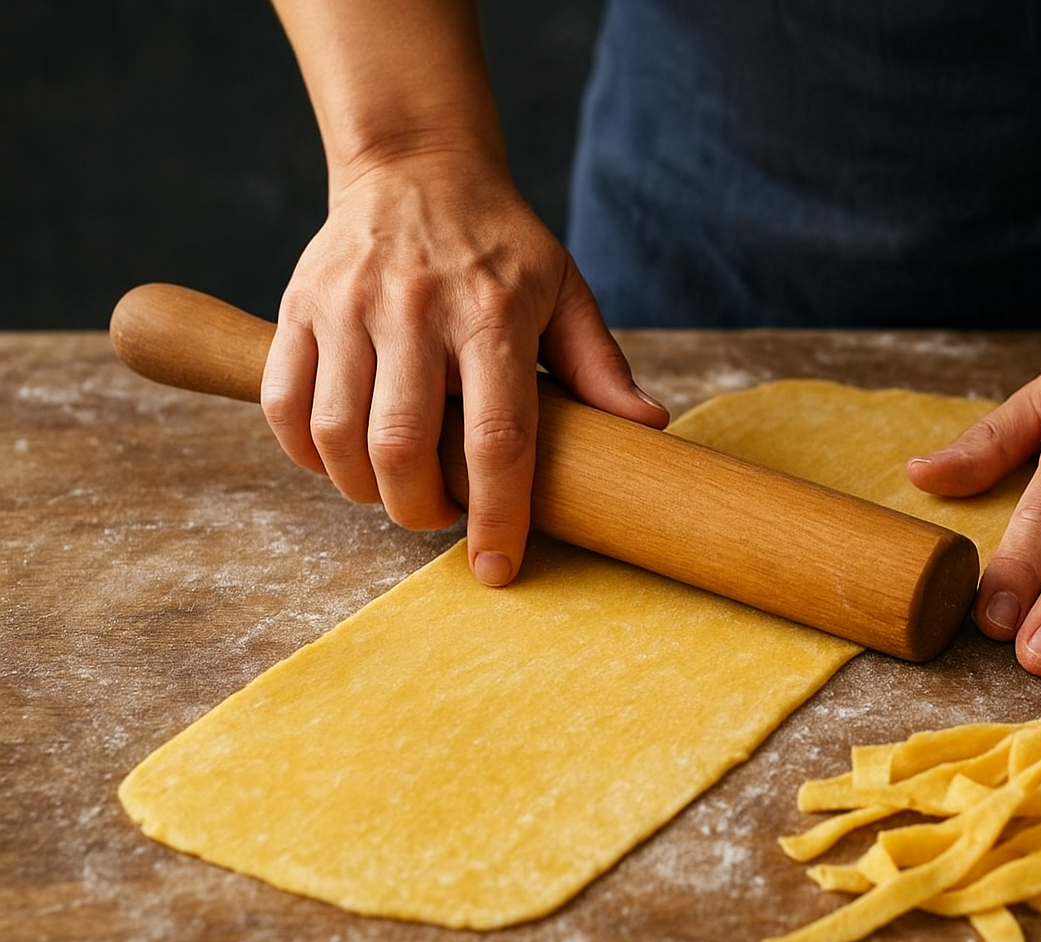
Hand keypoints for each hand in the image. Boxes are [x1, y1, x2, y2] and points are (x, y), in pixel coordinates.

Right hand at [260, 150, 668, 584]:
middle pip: (402, 449)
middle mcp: (415, 311)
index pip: (497, 439)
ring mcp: (348, 308)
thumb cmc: (499, 244)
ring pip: (336, 437)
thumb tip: (648, 428)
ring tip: (396, 486)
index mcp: (492, 315)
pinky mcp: (298, 308)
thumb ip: (600, 365)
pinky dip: (307, 453)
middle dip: (420, 511)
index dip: (497, 516)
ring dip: (363, 489)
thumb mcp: (564, 291)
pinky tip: (343, 457)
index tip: (497, 567)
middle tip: (442, 514)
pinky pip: (283, 406)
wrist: (416, 167)